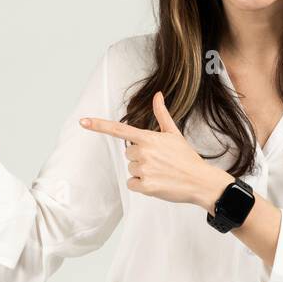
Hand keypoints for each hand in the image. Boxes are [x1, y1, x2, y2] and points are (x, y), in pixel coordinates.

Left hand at [79, 91, 230, 208]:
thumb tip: (157, 95)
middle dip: (141, 157)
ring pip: (131, 169)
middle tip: (160, 161)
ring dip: (143, 172)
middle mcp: (143, 152)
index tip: (83, 121)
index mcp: (148, 138)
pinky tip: (157, 183)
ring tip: (161, 172)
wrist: (200, 181)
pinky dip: (142, 186)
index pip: (119, 129)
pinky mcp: (145, 186)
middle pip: (128, 154)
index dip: (99, 125)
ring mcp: (144, 169)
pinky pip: (132, 184)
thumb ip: (161, 114)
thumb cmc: (186, 157)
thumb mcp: (174, 133)